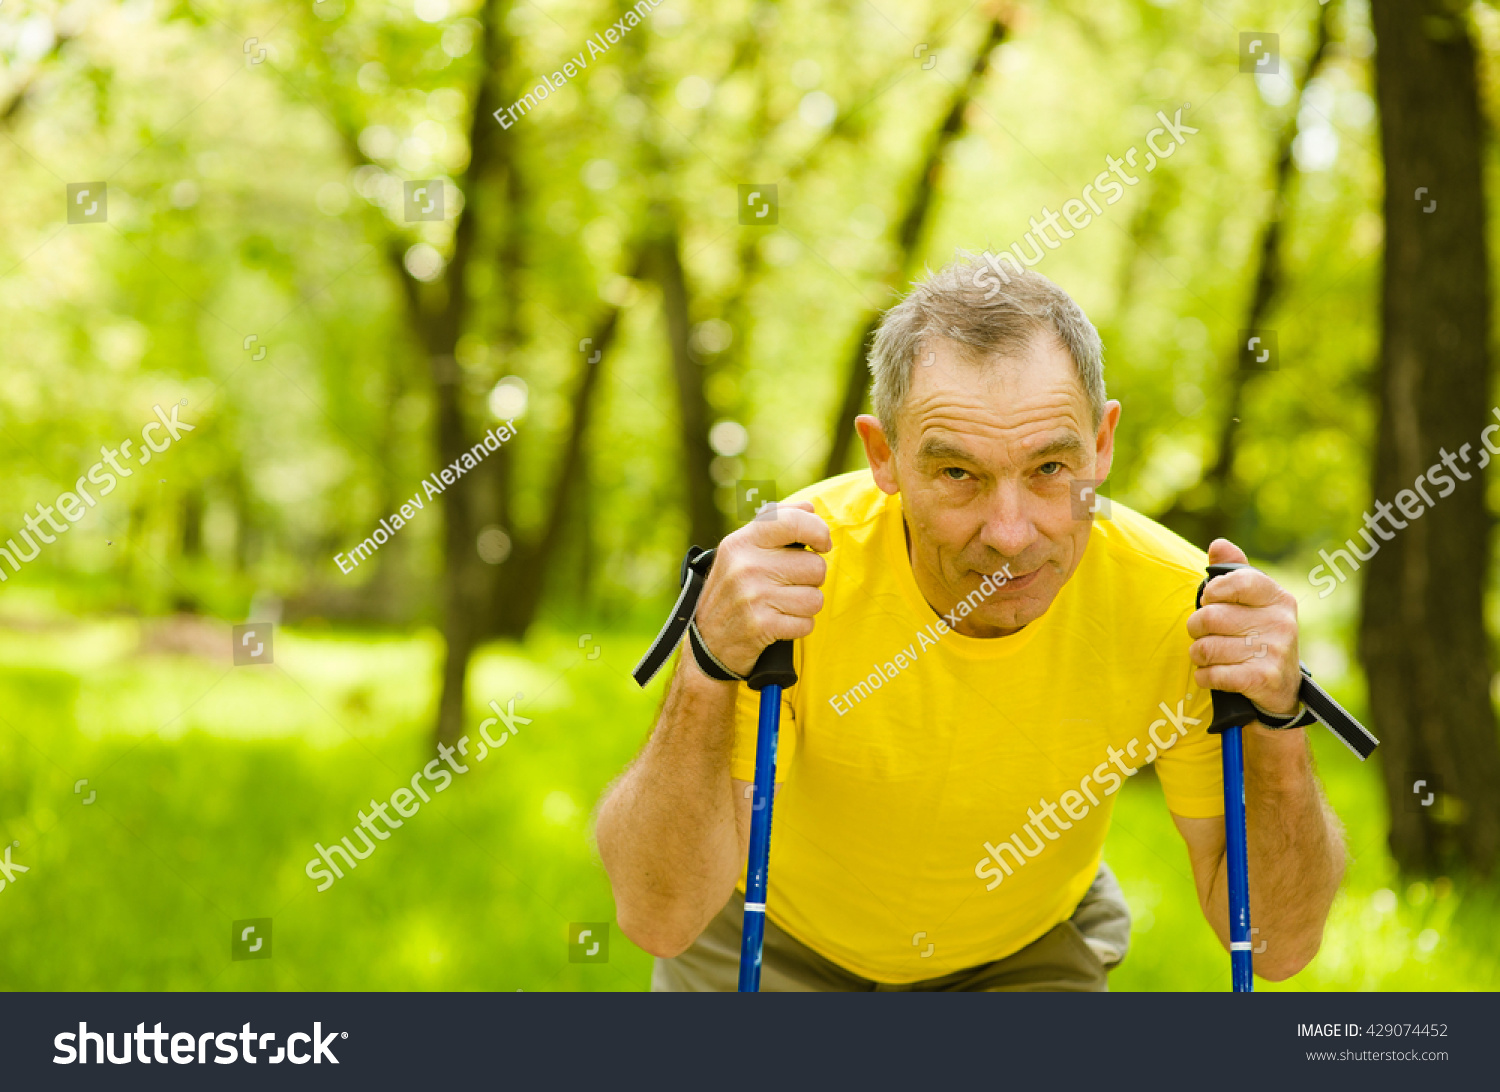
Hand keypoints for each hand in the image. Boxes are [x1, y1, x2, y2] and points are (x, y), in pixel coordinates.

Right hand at [692, 501, 831, 678]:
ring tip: (783, 605)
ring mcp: (753, 596)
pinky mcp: (761, 626)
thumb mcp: (742, 550)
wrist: (706, 642)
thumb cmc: (732, 590)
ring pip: (815, 598)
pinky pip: (807, 623)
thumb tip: (810, 507)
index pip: (792, 522)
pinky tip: (779, 623)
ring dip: (806, 605)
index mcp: (742, 541)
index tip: (822, 544)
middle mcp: (746, 566)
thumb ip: (775, 522)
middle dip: (811, 579)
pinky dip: (799, 626)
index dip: (818, 531)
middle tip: (790, 585)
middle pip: (815, 566)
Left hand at [1186, 539, 1300, 715]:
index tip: (1209, 601)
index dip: (1212, 591)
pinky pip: (1212, 674)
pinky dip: (1204, 677)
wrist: (1282, 689)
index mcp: (1278, 598)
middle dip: (1196, 629)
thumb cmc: (1257, 637)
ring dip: (1198, 655)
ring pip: (1205, 648)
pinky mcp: (1263, 679)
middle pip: (1209, 617)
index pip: (1236, 581)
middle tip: (1204, 635)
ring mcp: (1274, 651)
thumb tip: (1218, 544)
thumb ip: (1234, 572)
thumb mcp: (1253, 603)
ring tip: (1210, 656)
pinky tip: (1212, 675)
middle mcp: (1281, 622)